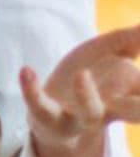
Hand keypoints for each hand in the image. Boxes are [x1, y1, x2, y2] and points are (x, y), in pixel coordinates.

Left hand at [20, 22, 139, 149]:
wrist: (49, 114)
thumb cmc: (88, 77)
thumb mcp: (111, 52)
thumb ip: (133, 39)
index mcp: (130, 94)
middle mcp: (109, 109)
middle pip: (135, 112)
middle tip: (137, 86)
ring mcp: (77, 116)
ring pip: (89, 113)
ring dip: (88, 96)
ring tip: (82, 75)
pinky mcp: (46, 117)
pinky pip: (39, 106)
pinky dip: (32, 90)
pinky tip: (27, 71)